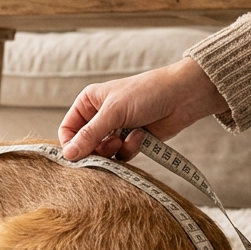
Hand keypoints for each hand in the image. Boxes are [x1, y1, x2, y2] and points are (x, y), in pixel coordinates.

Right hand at [58, 57, 228, 160]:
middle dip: (97, 149)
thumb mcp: (113, 113)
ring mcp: (116, 129)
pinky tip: (141, 136)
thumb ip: (89, 135)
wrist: (182, 97)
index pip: (68, 129)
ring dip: (116, 150)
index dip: (71, 144)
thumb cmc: (146, 94)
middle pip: (85, 145)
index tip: (78, 155)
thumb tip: (68, 155)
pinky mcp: (132, 141)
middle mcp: (100, 116)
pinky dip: (130, 149)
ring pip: (104, 153)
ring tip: (128, 138)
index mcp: (88, 103)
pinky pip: (122, 155)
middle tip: (111, 145)